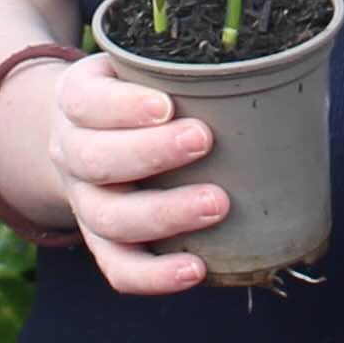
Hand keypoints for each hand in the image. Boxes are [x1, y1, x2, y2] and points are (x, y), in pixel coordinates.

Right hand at [37, 52, 229, 297]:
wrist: (90, 134)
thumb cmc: (136, 96)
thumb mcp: (140, 67)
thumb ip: (182, 66)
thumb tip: (272, 69)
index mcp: (76, 101)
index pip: (85, 102)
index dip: (122, 107)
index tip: (167, 104)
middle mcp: (71, 151)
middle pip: (94, 160)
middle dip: (150, 153)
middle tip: (204, 140)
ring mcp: (84, 202)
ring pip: (108, 219)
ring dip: (163, 214)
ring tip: (217, 204)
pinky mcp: (102, 242)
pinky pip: (119, 268)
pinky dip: (154, 276)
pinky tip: (195, 268)